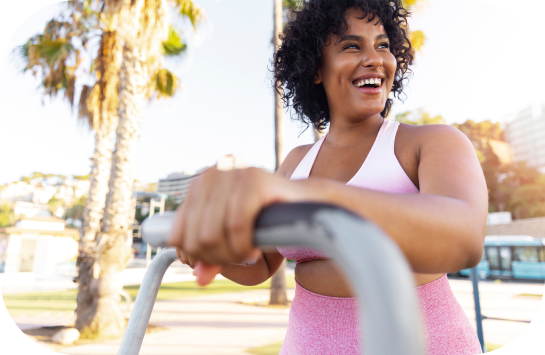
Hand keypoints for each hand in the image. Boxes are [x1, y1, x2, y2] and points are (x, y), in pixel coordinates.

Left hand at [167, 167, 314, 285]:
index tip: (217, 262)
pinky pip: (236, 226)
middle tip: (239, 259)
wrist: (306, 204)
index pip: (177, 235)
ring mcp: (232, 174)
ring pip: (212, 234)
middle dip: (217, 259)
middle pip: (195, 239)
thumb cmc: (266, 225)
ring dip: (232, 255)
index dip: (195, 257)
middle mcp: (212, 175)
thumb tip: (199, 278)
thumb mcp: (234, 246)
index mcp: (199, 187)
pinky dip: (244, 246)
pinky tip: (255, 249)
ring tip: (248, 253)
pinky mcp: (253, 180)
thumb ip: (213, 260)